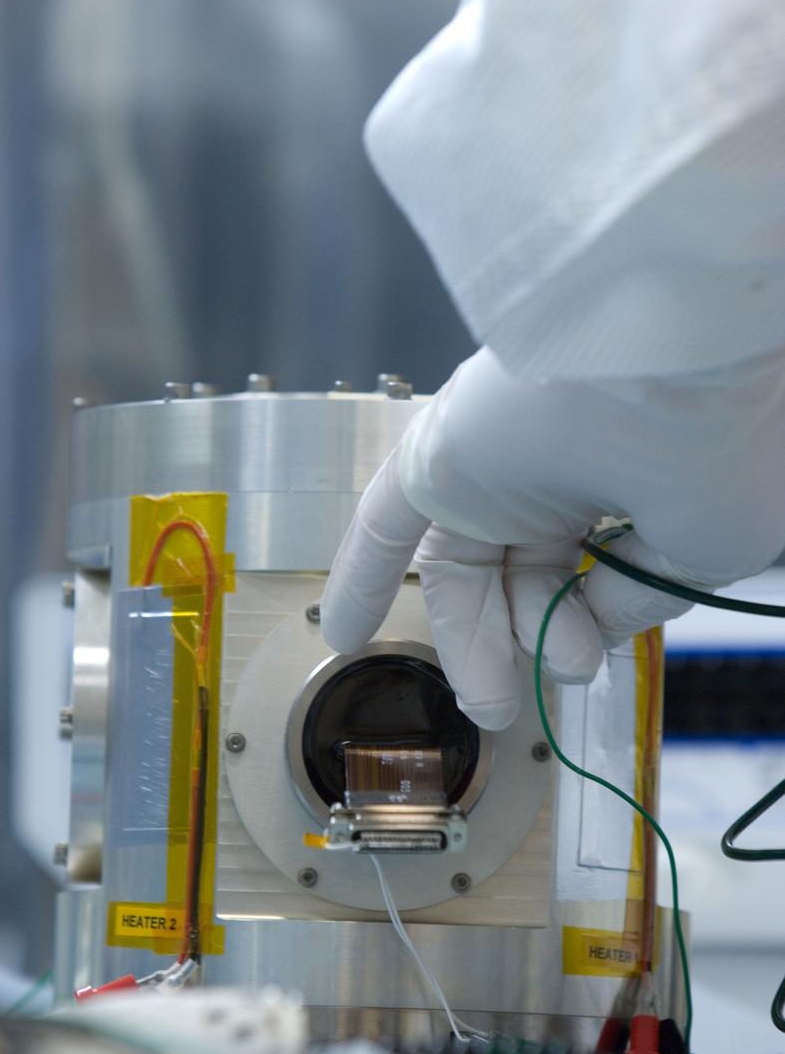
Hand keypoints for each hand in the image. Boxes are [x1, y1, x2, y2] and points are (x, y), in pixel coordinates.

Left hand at [322, 347, 784, 728]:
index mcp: (633, 480)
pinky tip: (341, 631)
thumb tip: (592, 628)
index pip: (598, 563)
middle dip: (533, 638)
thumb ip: (642, 596)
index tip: (595, 662)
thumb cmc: (712, 442)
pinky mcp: (437, 458)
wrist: (668, 348)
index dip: (594, 621)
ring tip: (489, 706)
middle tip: (540, 692)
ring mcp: (494, 466)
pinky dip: (359, 579)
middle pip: (528, 571)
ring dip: (468, 640)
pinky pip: (383, 527)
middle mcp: (561, 470)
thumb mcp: (705, 547)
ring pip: (465, 567)